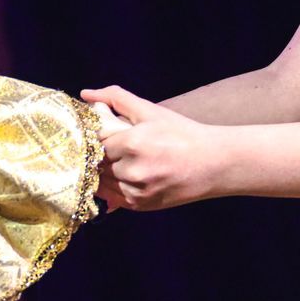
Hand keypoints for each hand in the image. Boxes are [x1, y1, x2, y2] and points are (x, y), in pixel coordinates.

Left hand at [83, 86, 226, 211]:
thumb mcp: (150, 111)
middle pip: (96, 162)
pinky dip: (113, 186)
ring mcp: (136, 191)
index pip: (95, 141)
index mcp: (133, 143)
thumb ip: (116, 98)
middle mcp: (132, 170)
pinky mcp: (140, 205)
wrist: (213, 164)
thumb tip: (86, 94)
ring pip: (101, 181)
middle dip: (99, 154)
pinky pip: (112, 196)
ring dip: (104, 171)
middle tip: (113, 146)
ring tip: (121, 160)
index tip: (102, 133)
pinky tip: (127, 174)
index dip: (96, 136)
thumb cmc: (181, 133)